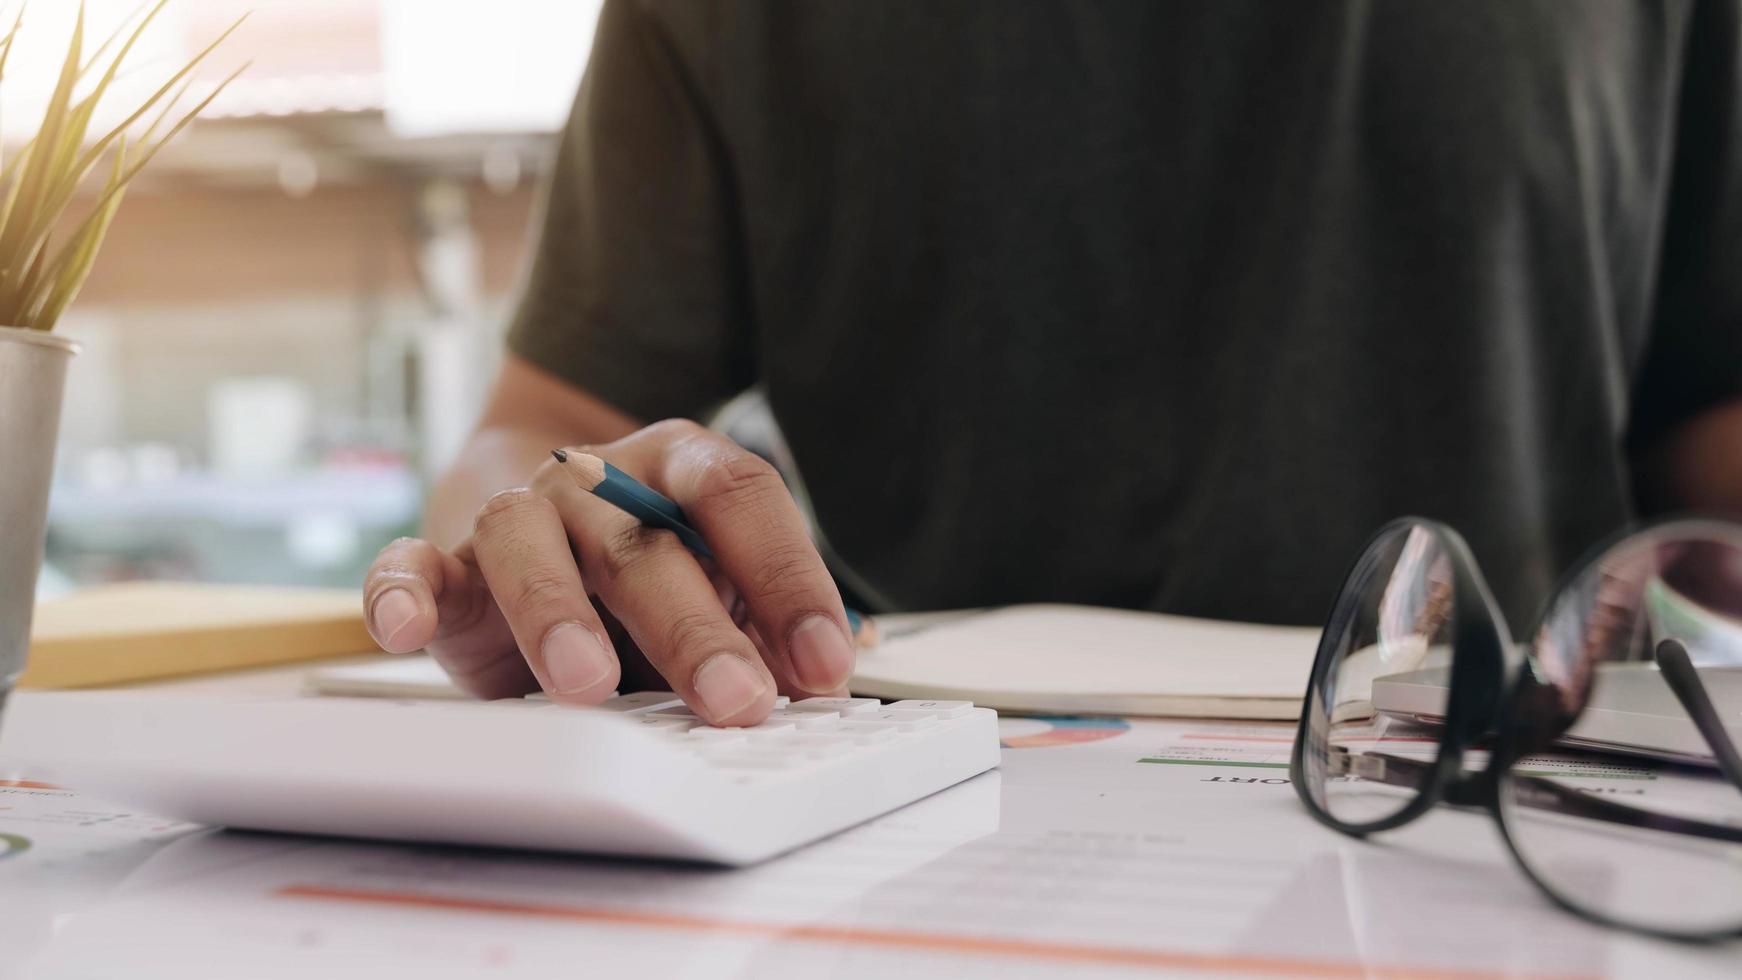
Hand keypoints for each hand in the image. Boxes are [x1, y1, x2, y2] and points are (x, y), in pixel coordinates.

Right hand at [361, 420, 857, 725]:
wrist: (529, 502)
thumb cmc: (641, 559)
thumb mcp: (715, 576)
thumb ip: (766, 613)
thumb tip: (846, 663)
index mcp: (678, 465)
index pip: (742, 499)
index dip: (788, 578)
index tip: (824, 662)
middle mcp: (597, 478)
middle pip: (647, 542)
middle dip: (697, 629)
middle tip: (739, 700)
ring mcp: (517, 513)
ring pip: (530, 547)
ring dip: (559, 615)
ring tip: (589, 684)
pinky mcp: (443, 559)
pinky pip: (410, 567)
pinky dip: (401, 593)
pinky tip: (405, 624)